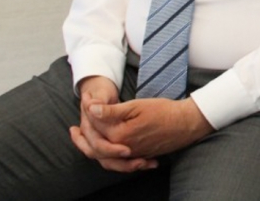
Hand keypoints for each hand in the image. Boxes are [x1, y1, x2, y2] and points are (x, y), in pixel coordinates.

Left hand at [83, 97, 213, 159]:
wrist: (186, 123)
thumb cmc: (163, 111)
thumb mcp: (136, 106)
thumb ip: (111, 111)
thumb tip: (91, 109)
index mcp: (119, 134)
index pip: (95, 125)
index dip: (88, 110)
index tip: (84, 98)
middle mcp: (122, 148)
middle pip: (94, 144)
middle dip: (83, 133)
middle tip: (74, 125)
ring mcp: (130, 154)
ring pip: (102, 155)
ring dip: (89, 147)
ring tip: (79, 137)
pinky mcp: (138, 155)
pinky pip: (114, 160)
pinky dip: (103, 154)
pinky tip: (102, 147)